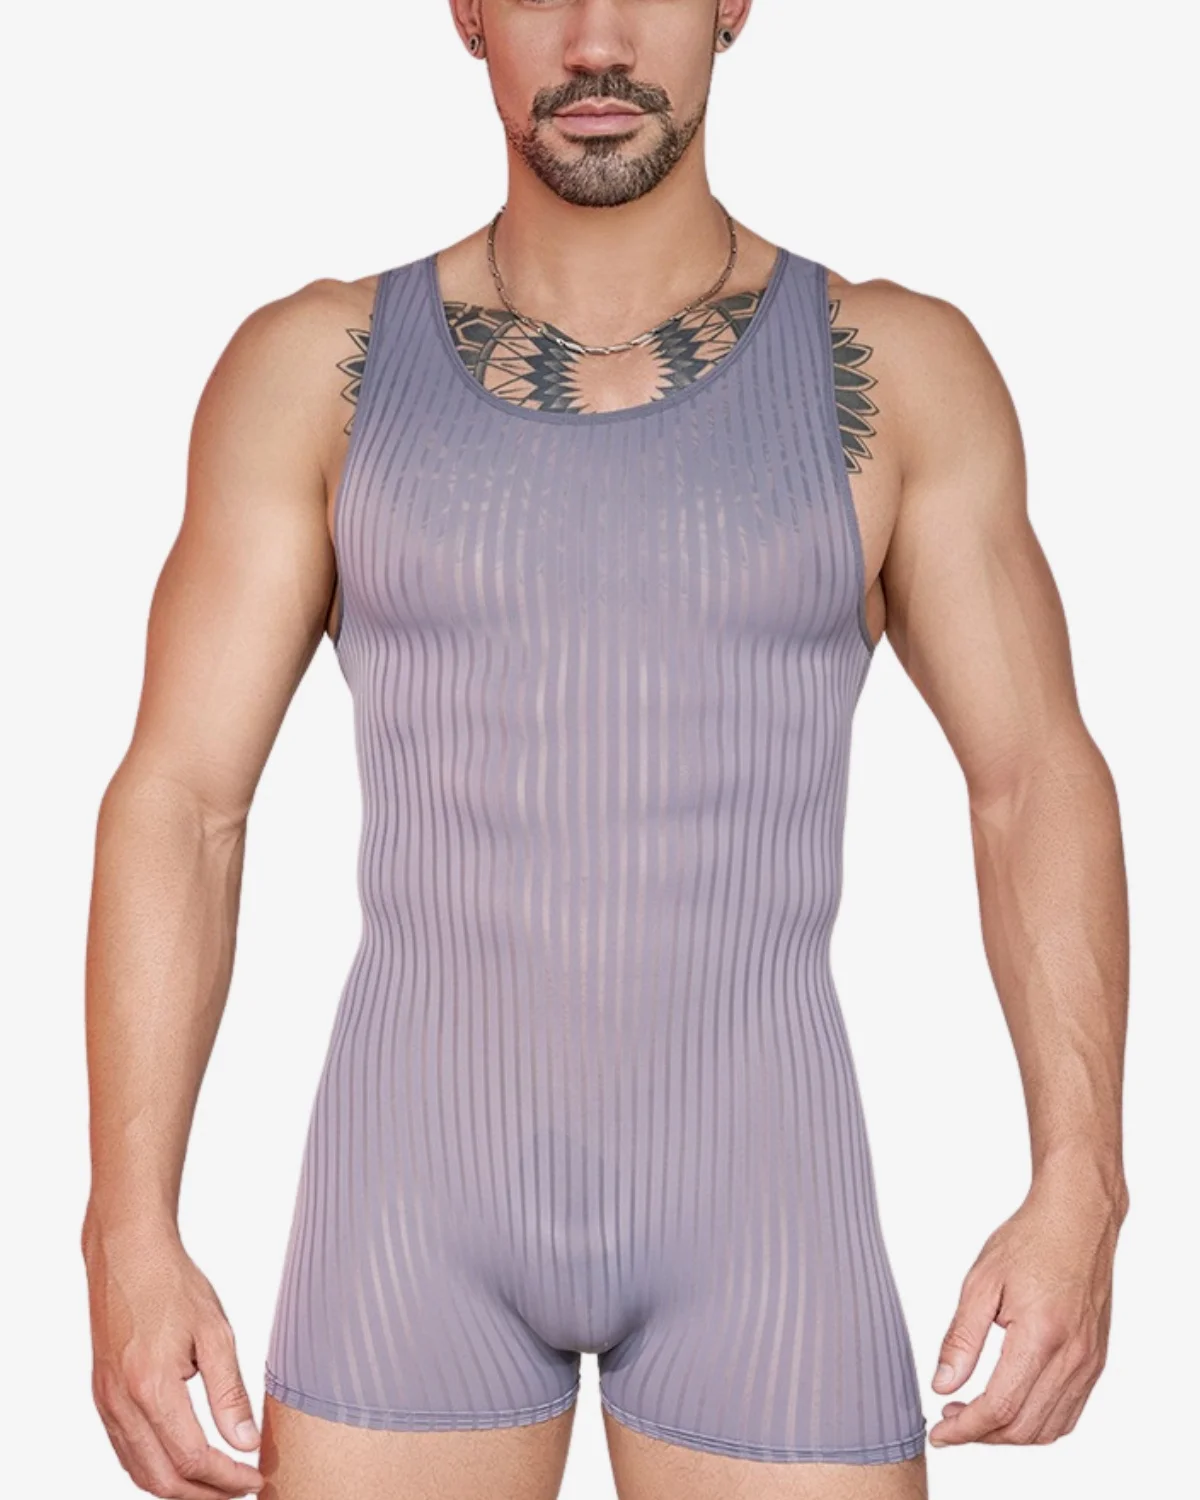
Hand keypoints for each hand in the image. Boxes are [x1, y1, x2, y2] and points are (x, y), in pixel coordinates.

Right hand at [82, 1211, 263, 1496]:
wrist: (127, 1255)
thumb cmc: (173, 1285)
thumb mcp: (215, 1332)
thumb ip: (229, 1393)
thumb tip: (246, 1442)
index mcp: (153, 1387)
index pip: (192, 1458)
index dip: (227, 1478)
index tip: (255, 1479)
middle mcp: (122, 1403)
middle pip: (162, 1478)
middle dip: (205, 1494)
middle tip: (240, 1490)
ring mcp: (107, 1402)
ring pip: (139, 1472)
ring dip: (178, 1488)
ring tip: (217, 1485)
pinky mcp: (102, 1396)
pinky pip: (125, 1450)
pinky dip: (153, 1469)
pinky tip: (181, 1464)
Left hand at [928, 1165, 1126, 1447]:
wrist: (1078, 1220)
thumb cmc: (1029, 1241)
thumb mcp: (981, 1281)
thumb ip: (961, 1338)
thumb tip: (942, 1385)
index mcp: (1041, 1336)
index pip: (999, 1406)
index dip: (965, 1429)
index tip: (938, 1433)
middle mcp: (1072, 1357)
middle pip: (1023, 1426)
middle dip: (982, 1435)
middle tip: (949, 1421)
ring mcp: (1089, 1363)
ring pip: (1048, 1428)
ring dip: (1009, 1434)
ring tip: (974, 1415)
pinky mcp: (1096, 1361)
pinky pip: (1068, 1413)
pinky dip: (1037, 1423)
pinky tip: (1010, 1407)